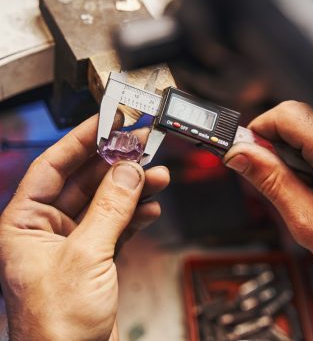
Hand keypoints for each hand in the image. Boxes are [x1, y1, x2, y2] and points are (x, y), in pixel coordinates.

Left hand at [0, 116, 169, 340]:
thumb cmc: (57, 327)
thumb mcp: (86, 257)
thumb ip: (110, 209)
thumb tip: (129, 172)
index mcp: (24, 224)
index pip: (52, 167)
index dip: (79, 141)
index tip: (104, 122)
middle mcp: (47, 230)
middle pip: (84, 182)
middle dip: (115, 165)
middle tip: (141, 147)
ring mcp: (73, 243)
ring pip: (105, 203)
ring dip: (132, 189)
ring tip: (157, 177)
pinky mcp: (95, 257)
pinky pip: (117, 224)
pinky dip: (135, 215)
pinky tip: (151, 208)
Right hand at [224, 101, 312, 290]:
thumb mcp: (305, 221)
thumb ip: (272, 183)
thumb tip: (240, 155)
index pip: (287, 116)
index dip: (258, 130)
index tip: (242, 153)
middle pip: (290, 118)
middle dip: (266, 141)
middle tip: (262, 174)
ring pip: (296, 132)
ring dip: (279, 154)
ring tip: (287, 187)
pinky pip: (307, 147)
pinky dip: (292, 161)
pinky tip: (300, 185)